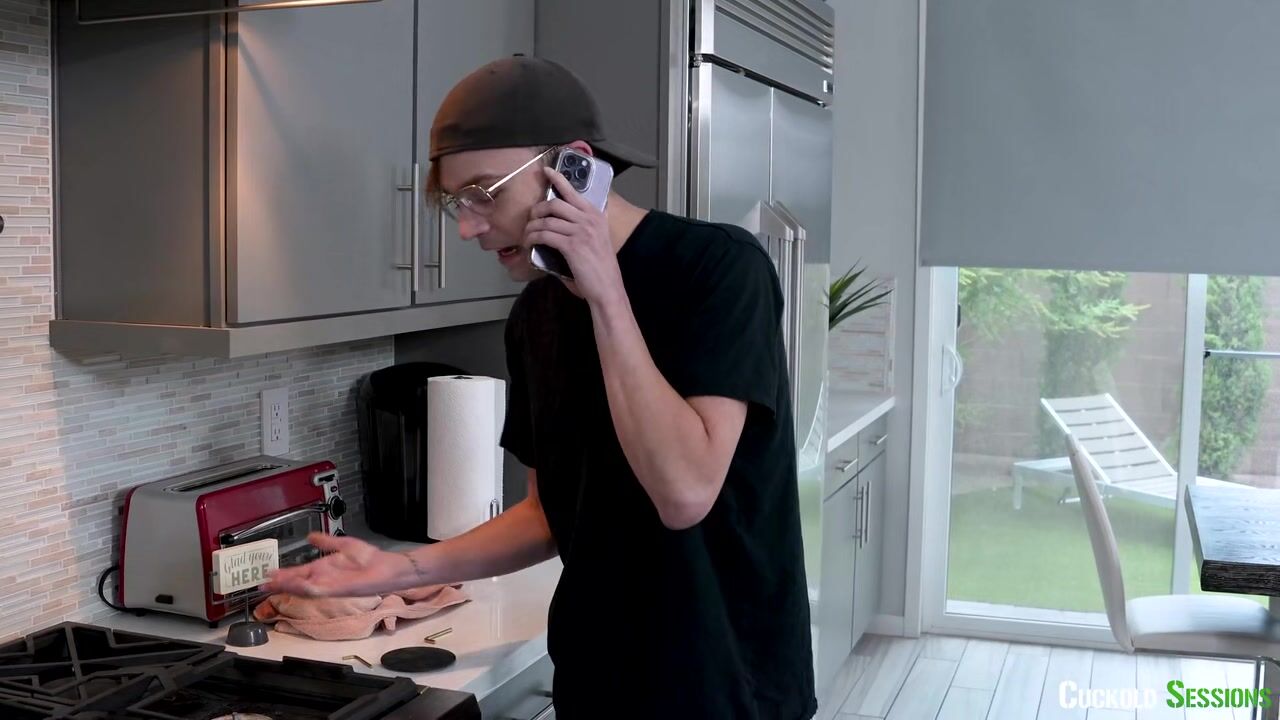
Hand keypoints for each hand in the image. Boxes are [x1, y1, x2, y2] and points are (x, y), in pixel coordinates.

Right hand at [260, 532, 413, 597]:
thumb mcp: (343, 545)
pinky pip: (316, 590)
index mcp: (323, 568)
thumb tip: (310, 536)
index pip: (298, 572)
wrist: (386, 568)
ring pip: (301, 587)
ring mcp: (328, 585)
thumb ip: (326, 542)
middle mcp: (323, 578)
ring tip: (271, 583)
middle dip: (278, 583)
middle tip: (261, 584)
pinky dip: (303, 587)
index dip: (282, 573)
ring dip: (286, 585)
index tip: (267, 573)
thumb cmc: (369, 559)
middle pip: (295, 582)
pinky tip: (294, 583)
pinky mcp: (336, 590)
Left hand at [525, 166, 623, 305]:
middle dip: (537, 209)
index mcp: (596, 215)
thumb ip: (588, 226)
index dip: (558, 179)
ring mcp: (581, 232)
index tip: (546, 171)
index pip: (574, 192)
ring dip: (532, 227)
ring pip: (547, 220)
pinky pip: (545, 235)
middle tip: (531, 218)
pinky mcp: (572, 246)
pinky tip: (530, 243)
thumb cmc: (602, 267)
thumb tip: (571, 221)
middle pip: (555, 204)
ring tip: (527, 234)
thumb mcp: (600, 239)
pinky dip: (533, 238)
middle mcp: (589, 219)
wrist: (608, 288)